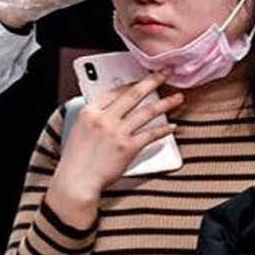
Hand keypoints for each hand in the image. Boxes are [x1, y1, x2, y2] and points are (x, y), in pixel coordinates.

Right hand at [52, 72, 181, 205]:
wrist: (77, 181)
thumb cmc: (76, 160)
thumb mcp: (79, 130)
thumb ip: (96, 118)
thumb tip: (113, 111)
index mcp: (90, 112)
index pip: (114, 91)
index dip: (132, 83)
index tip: (142, 80)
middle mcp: (104, 119)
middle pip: (133, 95)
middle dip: (152, 81)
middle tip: (165, 74)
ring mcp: (117, 133)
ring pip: (147, 112)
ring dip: (166, 104)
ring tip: (177, 98)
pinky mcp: (128, 148)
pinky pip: (150, 134)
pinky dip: (163, 130)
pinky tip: (171, 126)